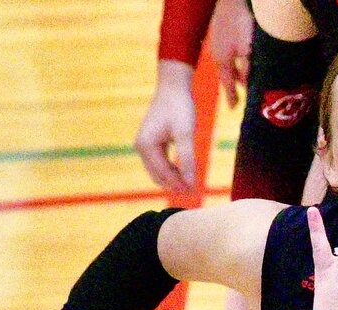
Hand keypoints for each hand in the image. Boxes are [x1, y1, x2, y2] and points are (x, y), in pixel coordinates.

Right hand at [135, 61, 197, 191]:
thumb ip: (187, 159)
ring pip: (159, 171)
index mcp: (146, 145)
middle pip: (158, 176)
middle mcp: (141, 146)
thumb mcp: (185, 134)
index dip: (179, 185)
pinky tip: (186, 172)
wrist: (173, 87)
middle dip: (174, 185)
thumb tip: (190, 183)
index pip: (162, 174)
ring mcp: (145, 145)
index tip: (195, 193)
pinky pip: (161, 163)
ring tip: (192, 185)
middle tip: (195, 193)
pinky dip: (172, 170)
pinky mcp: (152, 142)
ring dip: (174, 179)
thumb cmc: (180, 108)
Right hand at [208, 0, 252, 107]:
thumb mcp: (247, 48)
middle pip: (228, 73)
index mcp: (222, 60)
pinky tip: (243, 56)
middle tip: (241, 95)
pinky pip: (229, 52)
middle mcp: (218, 53)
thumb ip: (248, 67)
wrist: (231, 0)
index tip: (233, 108)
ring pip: (229, 62)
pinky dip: (237, 58)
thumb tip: (249, 83)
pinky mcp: (222, 32)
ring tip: (244, 78)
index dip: (231, 96)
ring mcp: (219, 42)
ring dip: (238, 70)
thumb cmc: (240, 23)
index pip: (227, 84)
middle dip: (236, 84)